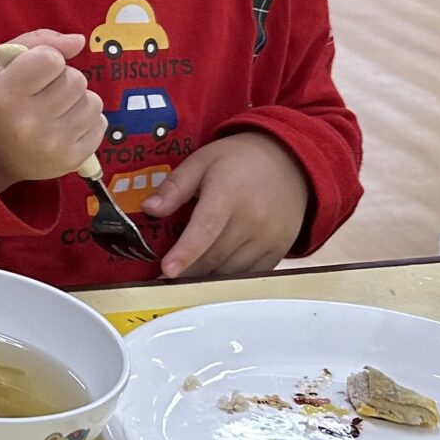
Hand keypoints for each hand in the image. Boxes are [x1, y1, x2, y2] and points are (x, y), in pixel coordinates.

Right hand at [0, 30, 104, 192]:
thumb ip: (37, 41)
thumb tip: (79, 41)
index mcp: (4, 95)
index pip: (51, 58)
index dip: (47, 58)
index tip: (35, 70)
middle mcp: (28, 122)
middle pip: (76, 79)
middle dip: (64, 80)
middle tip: (44, 93)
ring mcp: (53, 144)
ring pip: (93, 101)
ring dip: (78, 100)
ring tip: (56, 110)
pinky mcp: (72, 159)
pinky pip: (100, 124)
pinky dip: (87, 121)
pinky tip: (65, 126)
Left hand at [149, 132, 308, 278]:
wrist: (291, 162)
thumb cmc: (239, 161)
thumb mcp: (201, 161)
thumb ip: (174, 187)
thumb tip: (149, 209)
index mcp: (229, 193)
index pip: (206, 228)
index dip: (186, 252)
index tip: (167, 270)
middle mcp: (254, 219)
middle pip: (214, 256)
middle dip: (186, 270)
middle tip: (163, 278)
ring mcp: (270, 238)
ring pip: (231, 271)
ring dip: (206, 277)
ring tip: (185, 276)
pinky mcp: (280, 250)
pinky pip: (250, 275)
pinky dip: (229, 278)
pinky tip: (213, 273)